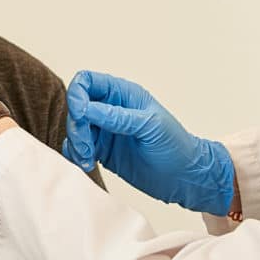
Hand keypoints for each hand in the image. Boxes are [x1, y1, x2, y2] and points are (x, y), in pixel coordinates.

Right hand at [60, 70, 234, 214]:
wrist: (184, 177)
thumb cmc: (176, 146)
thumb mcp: (150, 126)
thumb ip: (117, 116)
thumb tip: (86, 109)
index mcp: (123, 94)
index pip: (87, 82)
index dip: (77, 95)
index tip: (81, 115)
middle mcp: (110, 109)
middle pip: (76, 107)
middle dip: (77, 127)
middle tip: (88, 147)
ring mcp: (105, 131)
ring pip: (75, 129)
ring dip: (76, 144)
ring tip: (88, 160)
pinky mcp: (102, 150)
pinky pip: (77, 147)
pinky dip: (75, 155)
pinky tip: (88, 164)